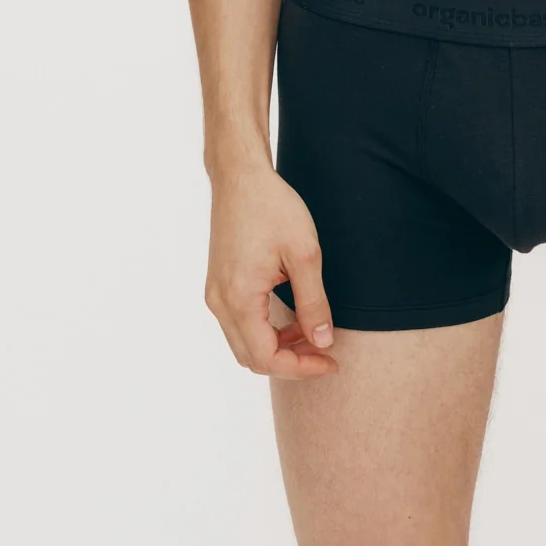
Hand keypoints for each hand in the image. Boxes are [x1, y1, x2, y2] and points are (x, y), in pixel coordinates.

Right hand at [204, 163, 339, 377]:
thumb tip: (323, 342)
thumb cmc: (273, 208)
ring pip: (244, 344)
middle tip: (325, 351)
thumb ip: (314, 302)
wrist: (241, 177)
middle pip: (252, 358)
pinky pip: (238, 324)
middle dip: (290, 361)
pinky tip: (291, 317)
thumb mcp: (304, 255)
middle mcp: (220, 302)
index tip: (330, 361)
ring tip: (312, 332)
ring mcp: (215, 293)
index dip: (300, 368)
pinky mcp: (218, 284)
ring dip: (277, 347)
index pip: (266, 357)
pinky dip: (264, 331)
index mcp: (239, 298)